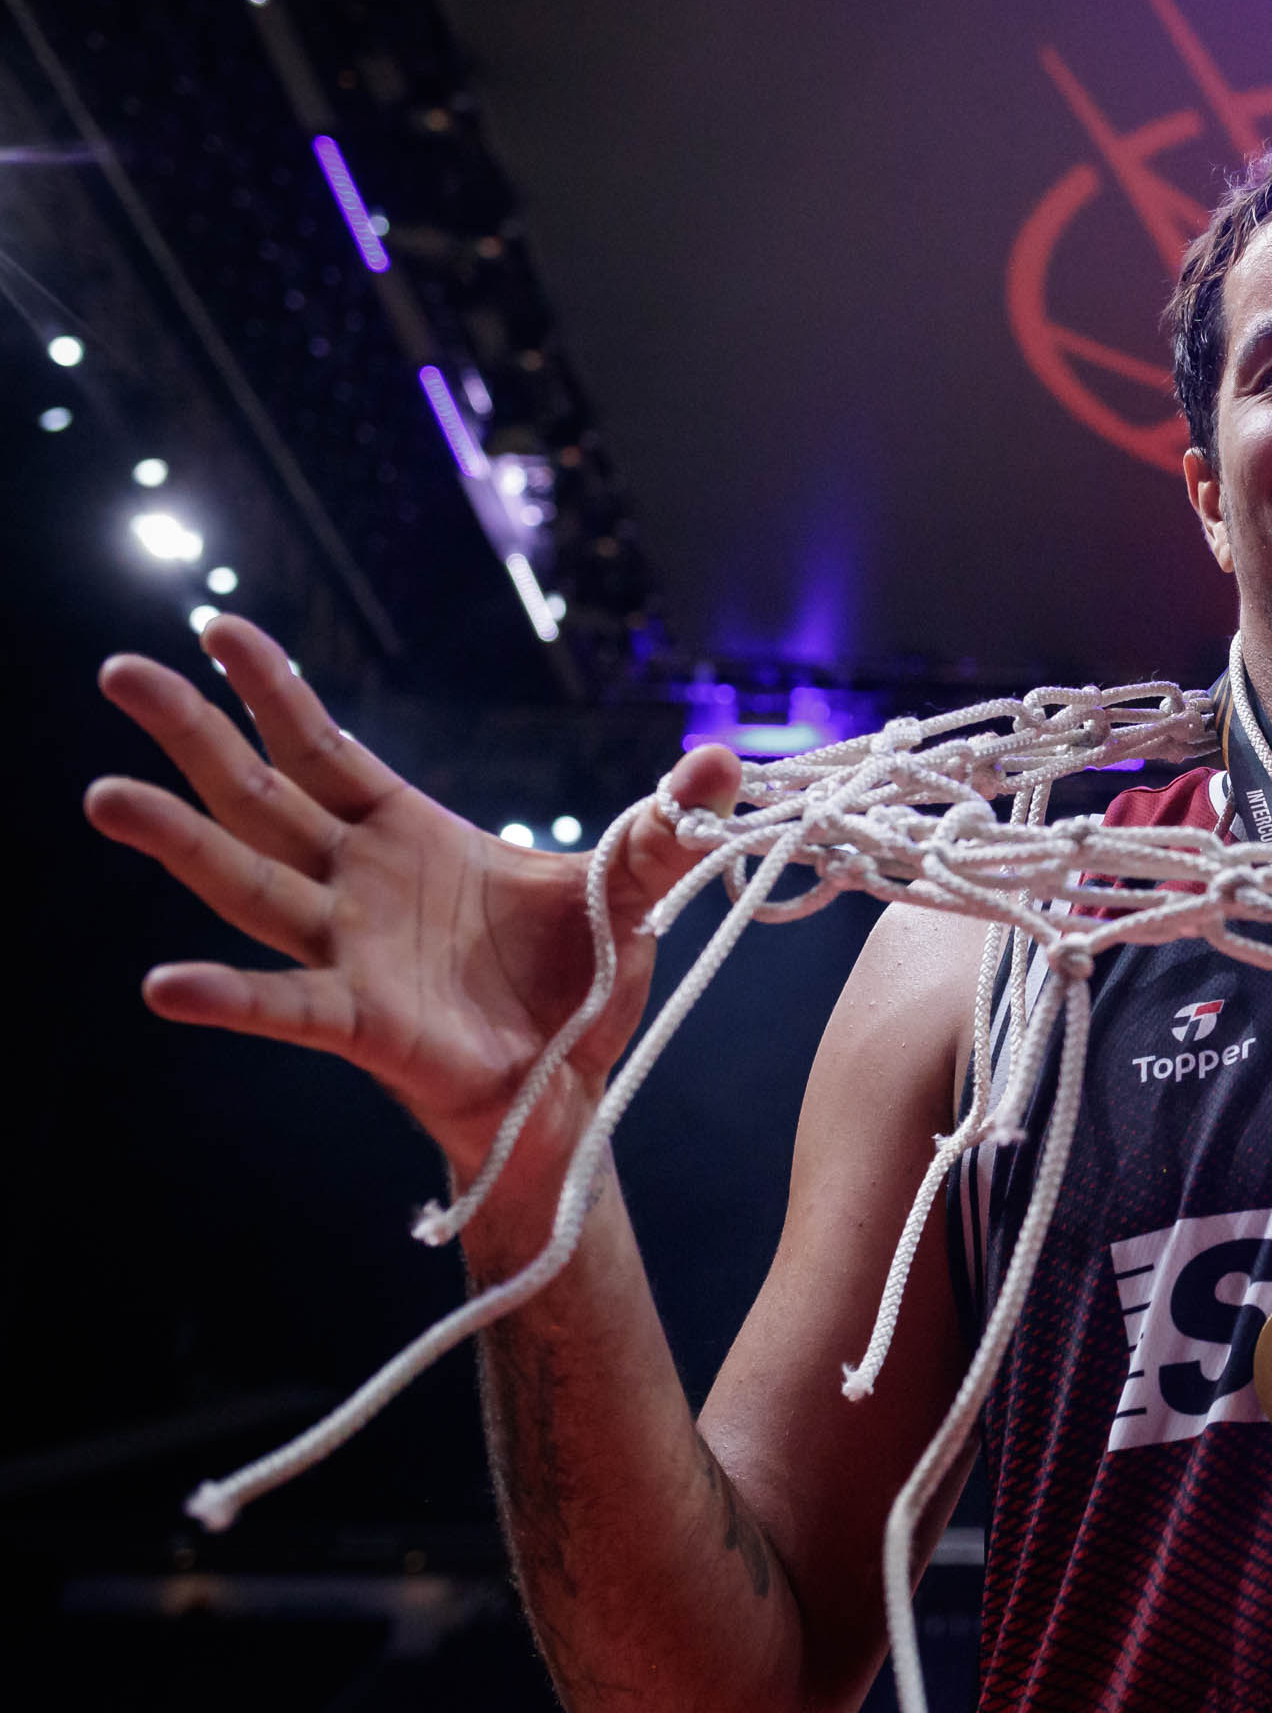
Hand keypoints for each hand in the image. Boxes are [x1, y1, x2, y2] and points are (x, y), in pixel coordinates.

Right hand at [84, 616, 742, 1234]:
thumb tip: (727, 760)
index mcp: (406, 835)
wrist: (577, 1088)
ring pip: (248, 883)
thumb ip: (667, 824)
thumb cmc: (582, 984)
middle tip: (117, 670)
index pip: (323, 748)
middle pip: (258, 793)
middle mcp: (357, 885)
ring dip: (178, 842)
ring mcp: (350, 952)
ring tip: (105, 797)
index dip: (271, 688)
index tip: (213, 623)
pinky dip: (227, 997)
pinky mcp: (363, 1023)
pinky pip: (284, 1006)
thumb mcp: (634, 889)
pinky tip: (164, 984)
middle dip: (191, 733)